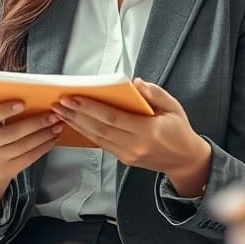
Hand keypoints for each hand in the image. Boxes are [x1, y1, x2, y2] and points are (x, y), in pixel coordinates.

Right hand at [0, 101, 62, 216]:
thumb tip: (26, 92)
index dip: (5, 109)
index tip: (23, 103)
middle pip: (12, 132)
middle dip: (36, 122)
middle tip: (52, 114)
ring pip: (24, 145)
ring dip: (44, 134)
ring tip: (57, 125)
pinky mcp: (8, 170)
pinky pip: (30, 157)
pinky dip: (44, 146)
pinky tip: (53, 138)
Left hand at [51, 79, 211, 196]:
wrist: (185, 160)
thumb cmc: (179, 130)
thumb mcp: (174, 107)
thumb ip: (155, 93)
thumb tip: (136, 83)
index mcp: (148, 131)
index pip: (113, 118)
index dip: (90, 108)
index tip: (74, 97)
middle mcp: (135, 145)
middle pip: (100, 129)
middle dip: (77, 115)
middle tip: (59, 103)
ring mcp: (128, 155)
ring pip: (97, 138)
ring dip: (77, 124)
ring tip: (61, 112)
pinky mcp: (124, 159)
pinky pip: (102, 144)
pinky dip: (87, 132)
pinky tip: (75, 122)